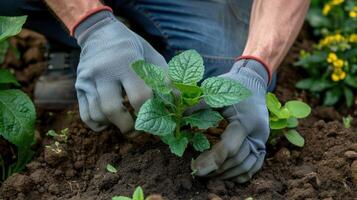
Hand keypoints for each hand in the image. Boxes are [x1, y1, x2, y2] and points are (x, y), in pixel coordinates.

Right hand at [74, 11, 167, 133]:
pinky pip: (86, 115)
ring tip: (126, 122)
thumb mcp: (151, 55)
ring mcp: (87, 79)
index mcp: (126, 61)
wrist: (99, 32)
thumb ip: (165, 78)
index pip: (139, 96)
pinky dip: (98, 124)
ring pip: (98, 115)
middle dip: (129, 127)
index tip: (158, 121)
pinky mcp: (79, 87)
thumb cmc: (131, 47)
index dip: (151, 113)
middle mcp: (103, 71)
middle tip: (139, 130)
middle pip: (112, 110)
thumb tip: (176, 101)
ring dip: (115, 125)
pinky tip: (110, 122)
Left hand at [192, 59, 269, 182]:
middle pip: (237, 160)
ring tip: (208, 175)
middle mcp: (258, 133)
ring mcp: (262, 139)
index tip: (195, 167)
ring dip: (227, 174)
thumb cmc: (232, 84)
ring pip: (247, 166)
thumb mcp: (215, 91)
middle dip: (216, 169)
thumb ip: (198, 105)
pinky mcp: (263, 142)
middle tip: (197, 172)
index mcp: (246, 121)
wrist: (253, 81)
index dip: (211, 160)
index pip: (229, 148)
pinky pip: (255, 164)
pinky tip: (226, 175)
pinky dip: (241, 173)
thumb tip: (179, 116)